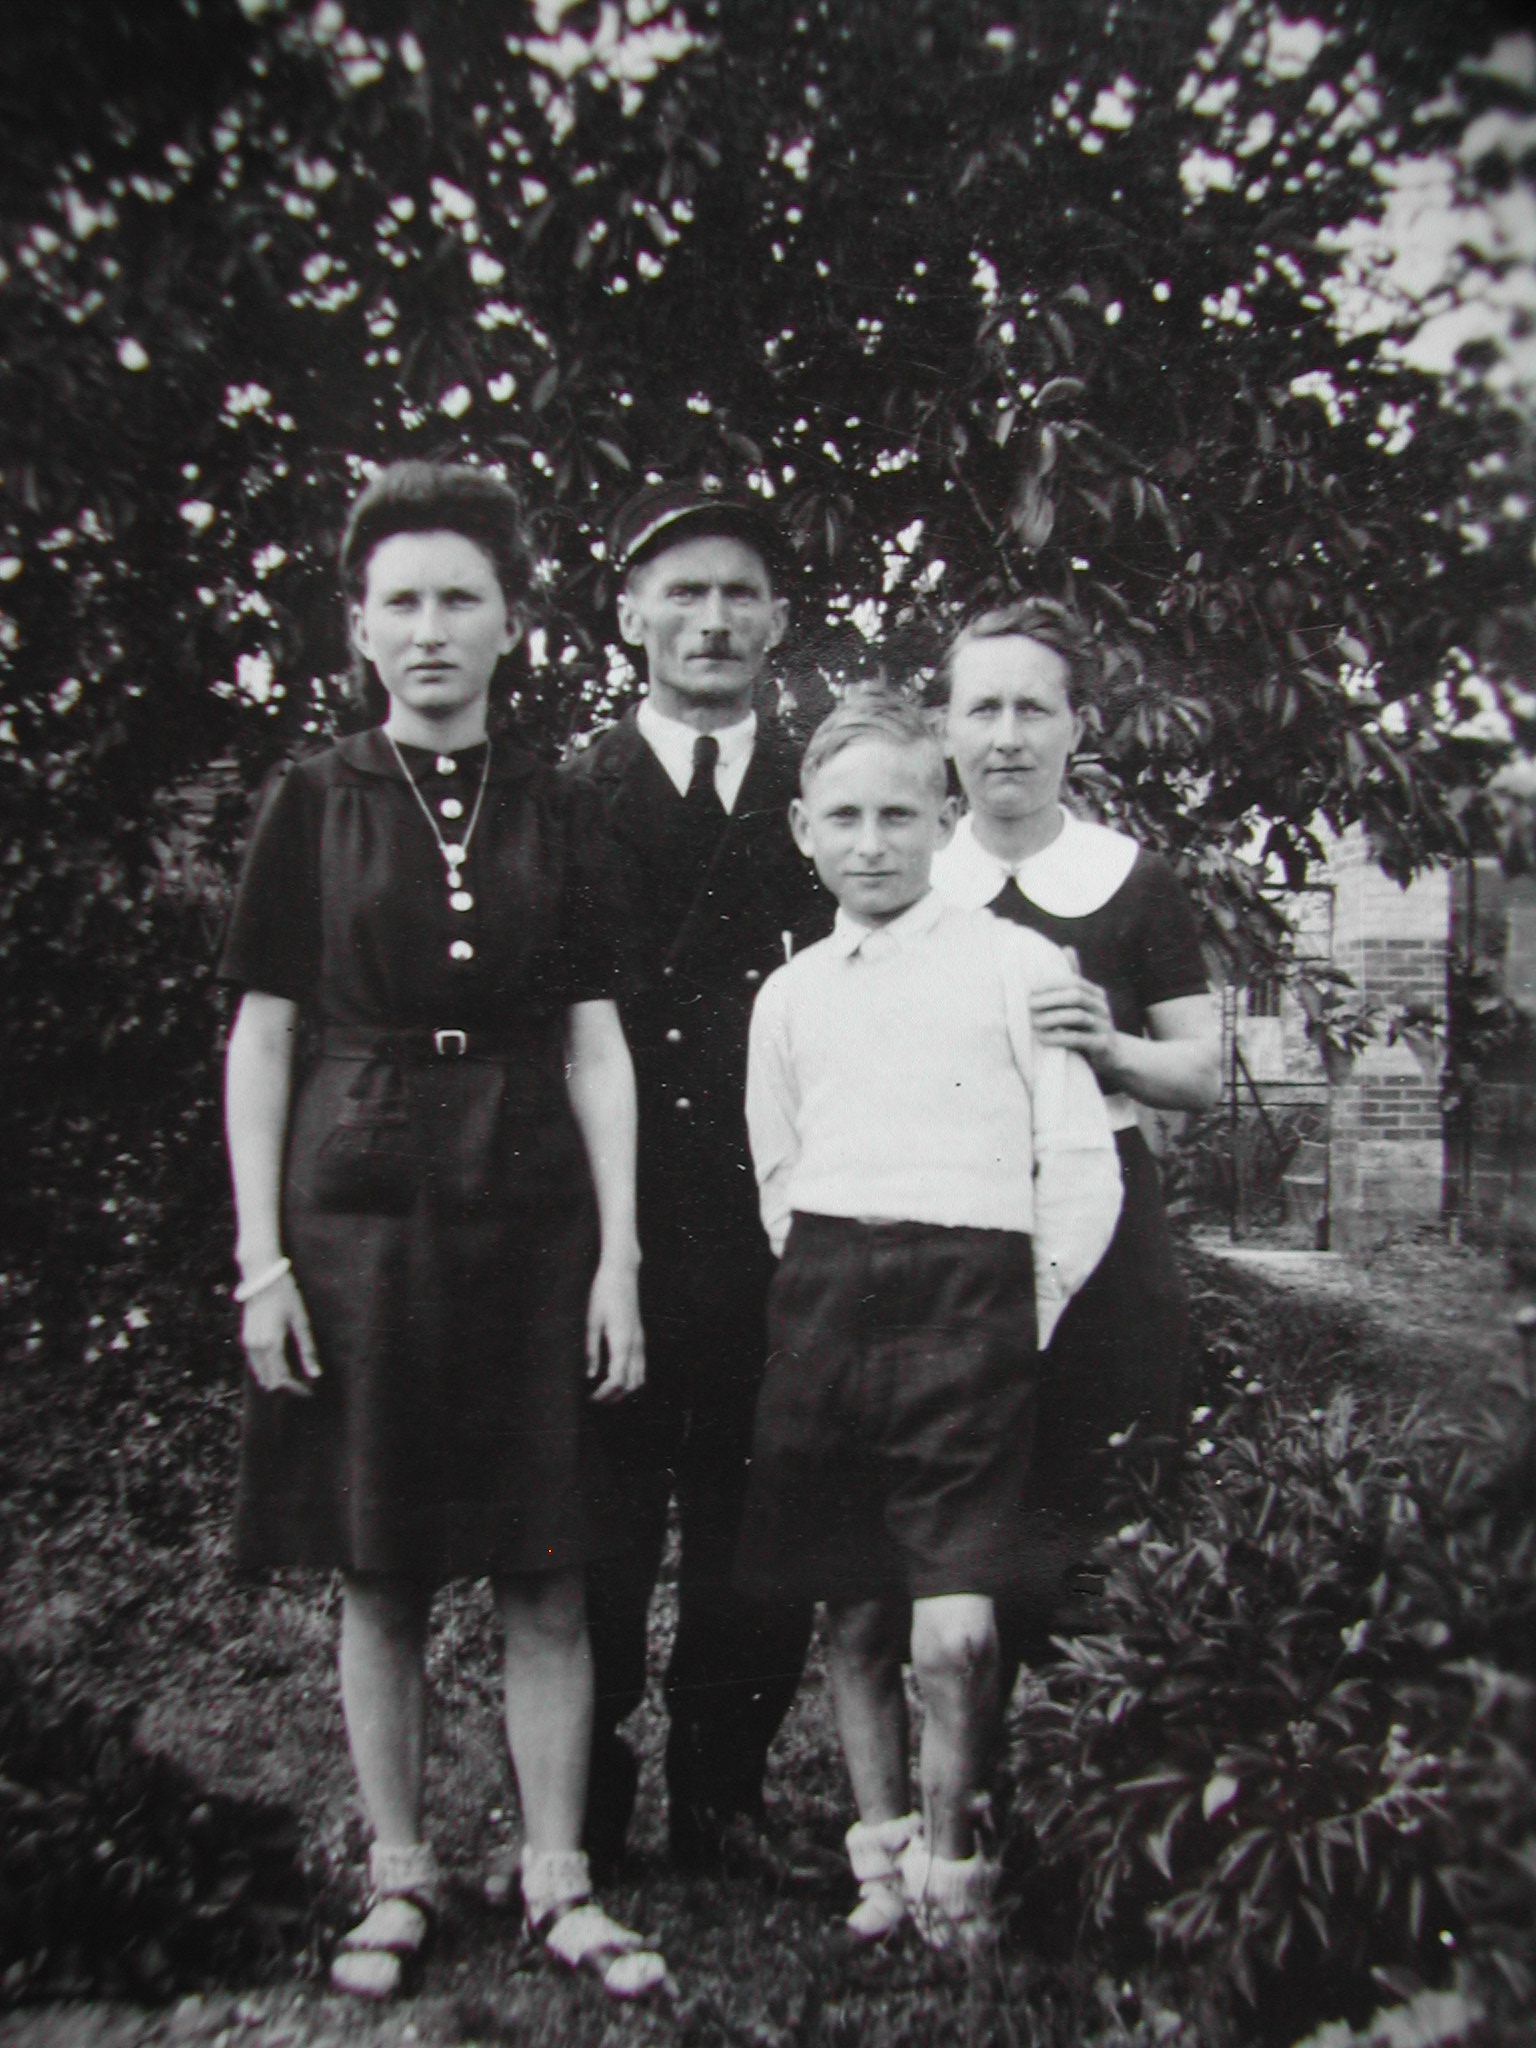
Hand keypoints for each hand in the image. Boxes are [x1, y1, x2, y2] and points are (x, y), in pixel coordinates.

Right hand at [241, 1273, 321, 1395]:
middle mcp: (256, 1347)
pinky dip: (268, 1368)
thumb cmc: (286, 1296)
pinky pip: (255, 1363)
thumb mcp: (301, 1321)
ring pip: (260, 1374)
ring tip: (295, 1377)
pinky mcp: (245, 1339)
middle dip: (286, 1386)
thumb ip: (307, 1350)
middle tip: (304, 1386)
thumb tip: (316, 1374)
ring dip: (276, 1378)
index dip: (296, 1388)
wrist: (262, 1277)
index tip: (309, 1391)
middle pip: (269, 1380)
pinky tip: (281, 1366)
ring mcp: (248, 1344)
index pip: (282, 1378)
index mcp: (272, 1344)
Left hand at [585, 1257, 644, 1402]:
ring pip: (640, 1377)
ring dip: (624, 1390)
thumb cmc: (603, 1294)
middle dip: (615, 1397)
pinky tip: (615, 1377)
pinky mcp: (640, 1336)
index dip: (605, 1394)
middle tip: (595, 1400)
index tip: (590, 1399)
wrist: (622, 1272)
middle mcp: (635, 1344)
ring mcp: (640, 1340)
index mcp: (622, 1341)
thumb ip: (591, 1350)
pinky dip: (630, 1379)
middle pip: (632, 1384)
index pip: (617, 1379)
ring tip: (605, 1393)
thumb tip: (590, 1376)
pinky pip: (640, 1366)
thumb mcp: (591, 1321)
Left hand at [1029, 946, 1118, 1075]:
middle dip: (1050, 999)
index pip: (1074, 982)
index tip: (1030, 990)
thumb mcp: (1083, 1004)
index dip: (1052, 984)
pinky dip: (1059, 1037)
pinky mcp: (1104, 1044)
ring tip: (1034, 1022)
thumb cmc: (1089, 1027)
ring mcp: (1105, 1025)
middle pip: (1076, 996)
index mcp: (1096, 994)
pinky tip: (1043, 1039)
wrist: (1113, 1056)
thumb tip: (1068, 948)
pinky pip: (1079, 1038)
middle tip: (1029, 1005)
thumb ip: (1074, 981)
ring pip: (1077, 1016)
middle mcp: (1102, 1006)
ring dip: (1052, 1018)